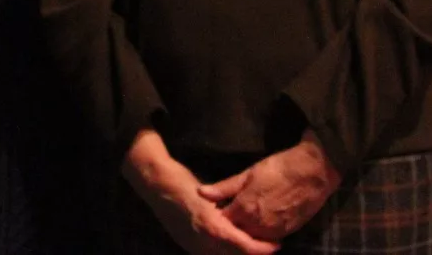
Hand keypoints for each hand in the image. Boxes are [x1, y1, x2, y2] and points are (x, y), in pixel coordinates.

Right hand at [124, 131, 280, 254]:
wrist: (154, 184)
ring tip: (252, 245)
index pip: (246, 247)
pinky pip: (211, 254)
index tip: (276, 245)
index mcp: (213, 228)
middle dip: (253, 253)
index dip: (263, 249)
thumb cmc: (184, 183)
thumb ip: (226, 210)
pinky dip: (224, 251)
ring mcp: (193, 247)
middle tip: (268, 246)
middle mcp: (204, 242)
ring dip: (239, 252)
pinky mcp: (187, 245)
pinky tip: (230, 244)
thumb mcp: (211, 195)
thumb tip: (247, 218)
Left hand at [198, 134, 341, 241]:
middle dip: (234, 224)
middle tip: (234, 212)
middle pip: (238, 231)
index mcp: (244, 208)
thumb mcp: (248, 174)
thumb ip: (224, 187)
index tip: (218, 208)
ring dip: (249, 230)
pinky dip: (265, 233)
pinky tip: (264, 221)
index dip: (220, 214)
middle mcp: (258, 224)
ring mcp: (275, 230)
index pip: (224, 220)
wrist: (313, 173)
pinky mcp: (289, 231)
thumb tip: (201, 193)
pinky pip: (271, 238)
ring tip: (249, 215)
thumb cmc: (278, 168)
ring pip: (255, 236)